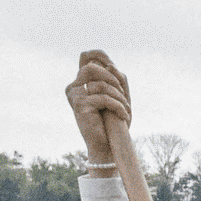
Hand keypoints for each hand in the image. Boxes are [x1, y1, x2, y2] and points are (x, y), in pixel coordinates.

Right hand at [66, 50, 130, 164]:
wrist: (106, 146)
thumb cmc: (112, 123)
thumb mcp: (118, 98)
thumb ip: (117, 80)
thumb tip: (112, 65)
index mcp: (81, 83)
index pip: (85, 57)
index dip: (99, 54)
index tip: (113, 65)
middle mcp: (74, 87)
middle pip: (92, 67)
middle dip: (113, 80)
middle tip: (123, 95)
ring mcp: (74, 96)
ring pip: (101, 84)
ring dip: (119, 97)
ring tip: (126, 110)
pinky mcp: (79, 105)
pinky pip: (104, 98)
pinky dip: (118, 107)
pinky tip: (124, 116)